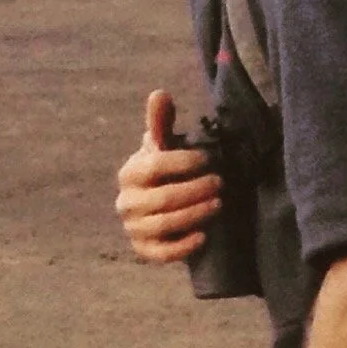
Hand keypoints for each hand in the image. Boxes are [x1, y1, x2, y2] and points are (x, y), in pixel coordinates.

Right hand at [115, 89, 221, 265]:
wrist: (157, 203)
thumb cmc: (163, 169)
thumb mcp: (163, 145)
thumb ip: (161, 121)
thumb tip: (159, 93)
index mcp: (130, 173)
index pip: (154, 167)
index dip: (183, 162)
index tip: (207, 159)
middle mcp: (126, 202)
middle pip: (163, 198)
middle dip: (195, 190)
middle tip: (220, 183)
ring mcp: (133, 228)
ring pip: (164, 225)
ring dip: (195, 214)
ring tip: (219, 203)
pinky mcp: (143, 250)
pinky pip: (161, 254)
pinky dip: (183, 247)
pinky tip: (203, 236)